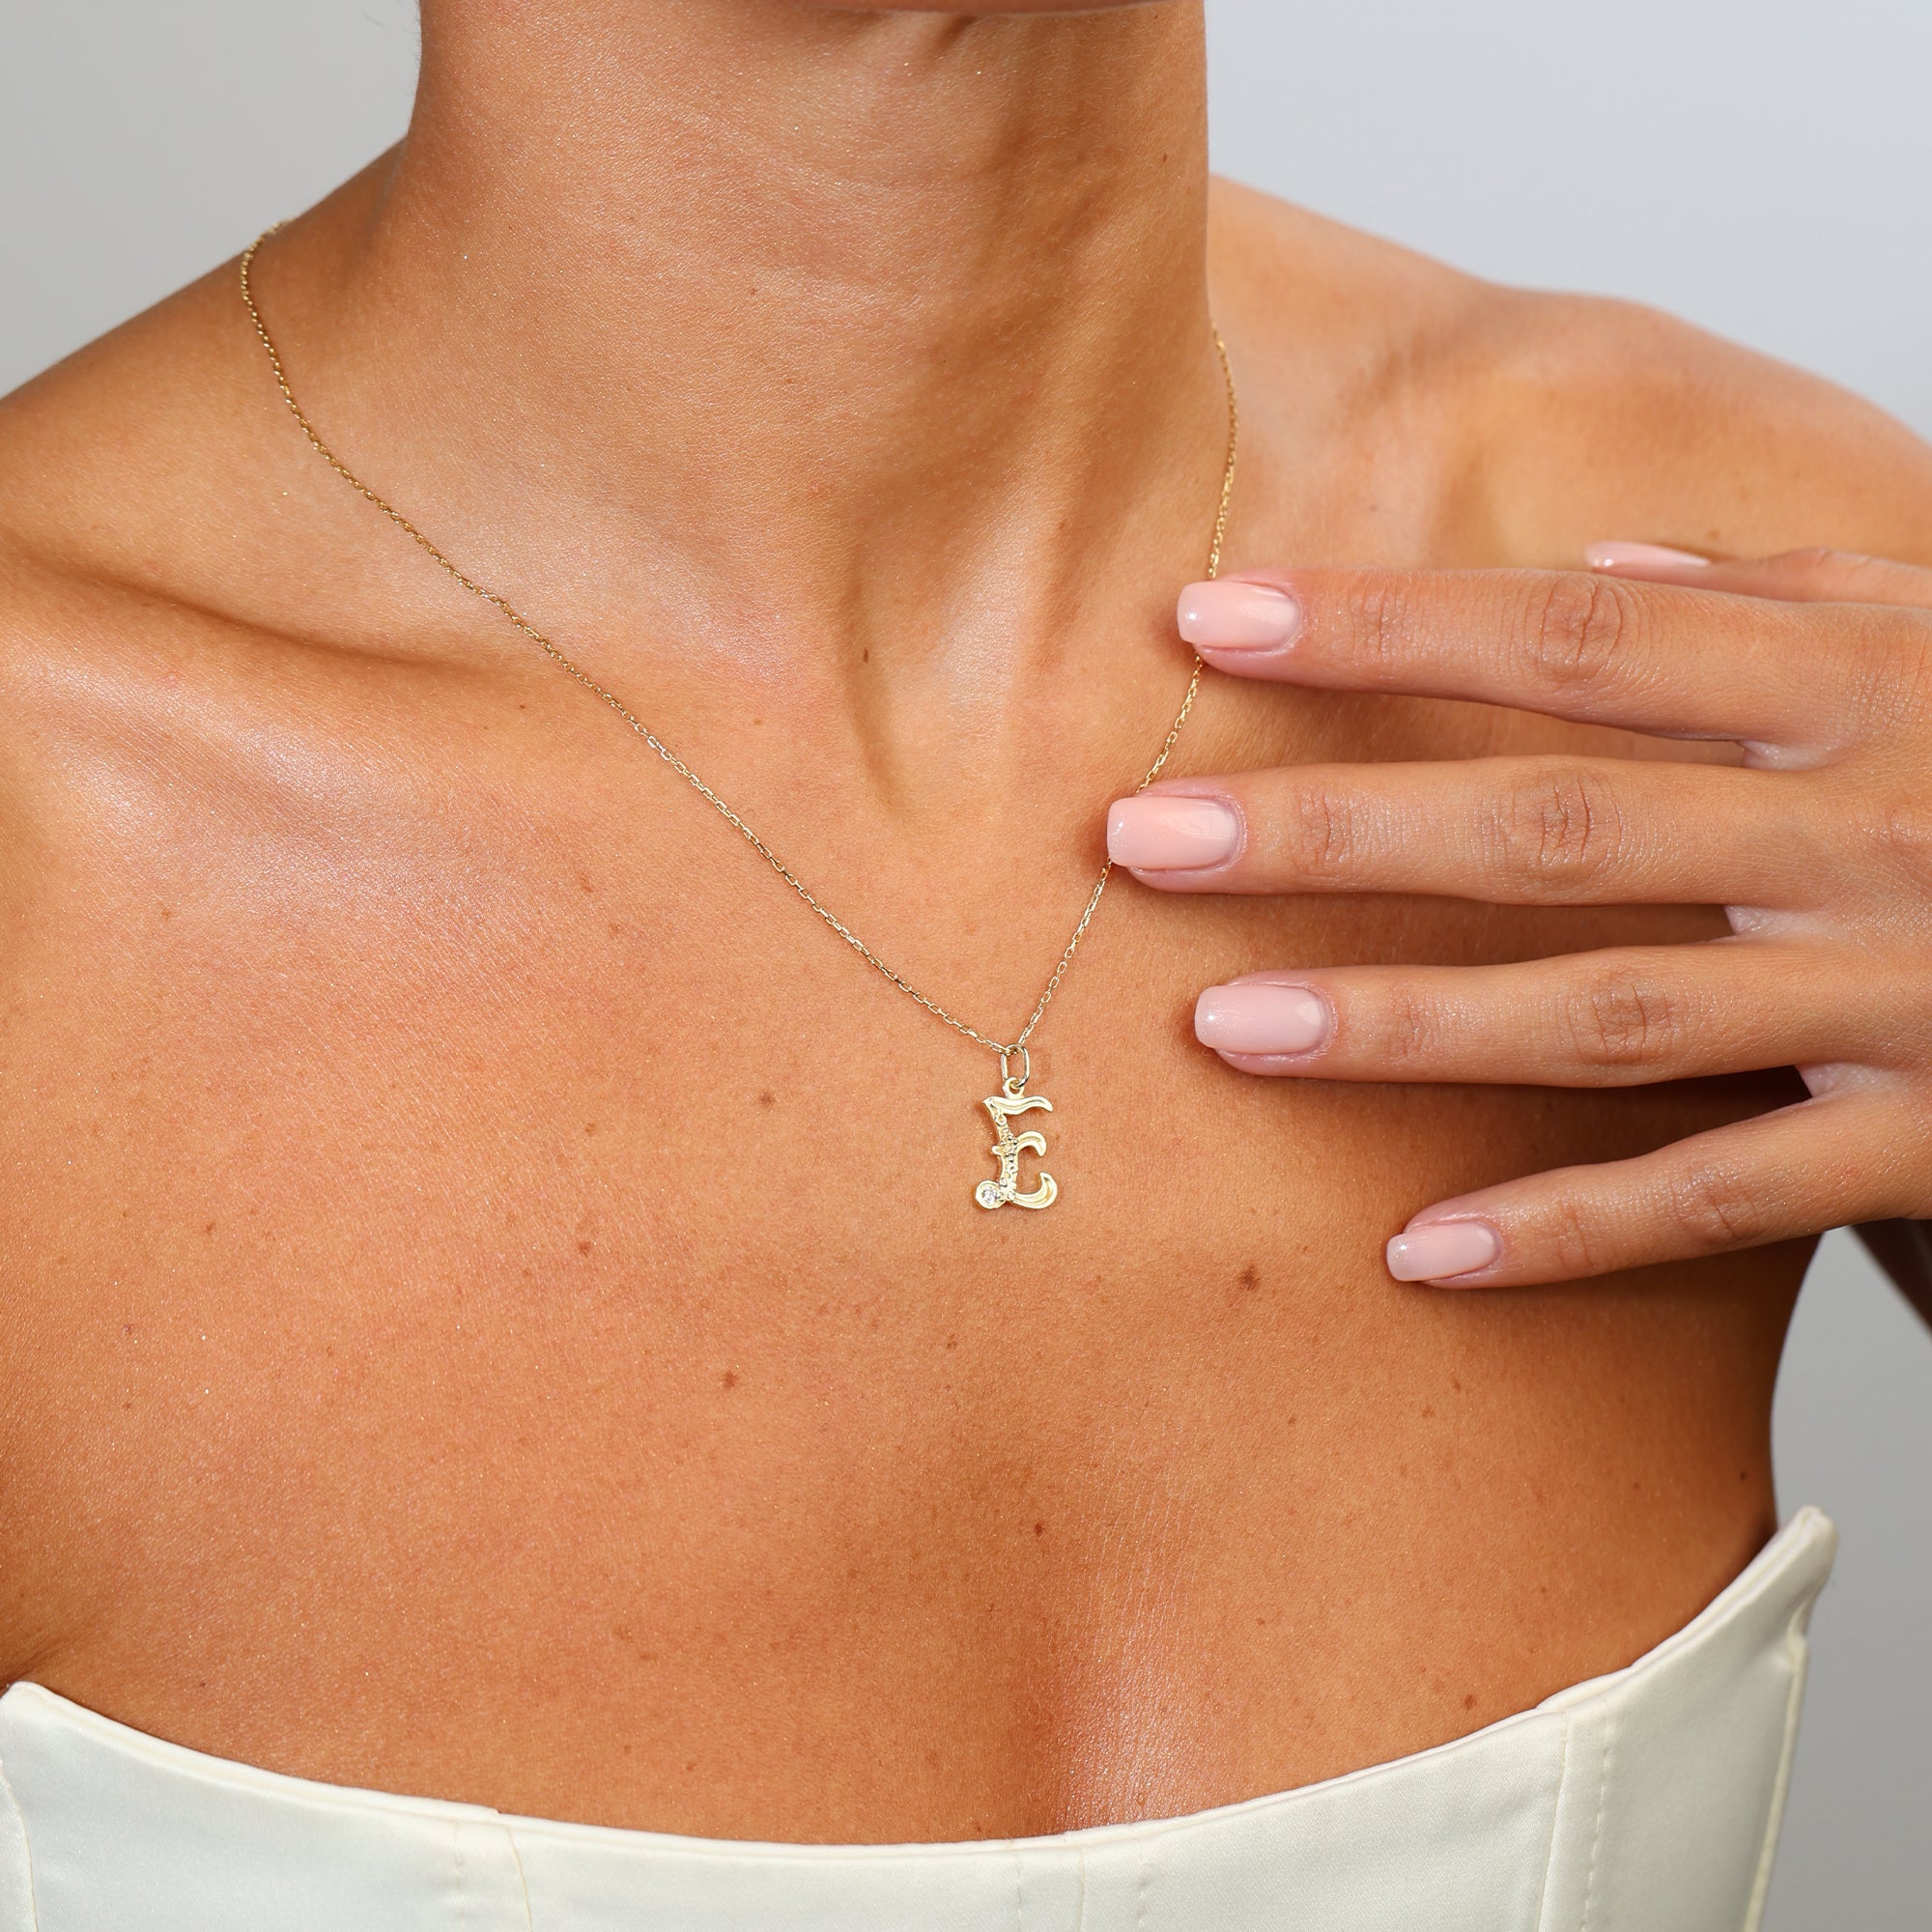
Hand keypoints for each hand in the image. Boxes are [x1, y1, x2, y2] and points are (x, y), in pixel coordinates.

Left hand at [1107, 547, 1931, 1287]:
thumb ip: (1786, 598)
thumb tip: (1601, 572)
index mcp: (1862, 681)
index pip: (1577, 639)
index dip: (1388, 627)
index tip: (1211, 620)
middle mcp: (1867, 822)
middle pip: (1555, 822)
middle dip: (1336, 831)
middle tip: (1142, 842)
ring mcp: (1902, 986)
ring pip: (1614, 1013)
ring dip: (1410, 1027)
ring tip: (1226, 1035)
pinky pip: (1733, 1197)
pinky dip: (1577, 1228)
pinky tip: (1419, 1252)